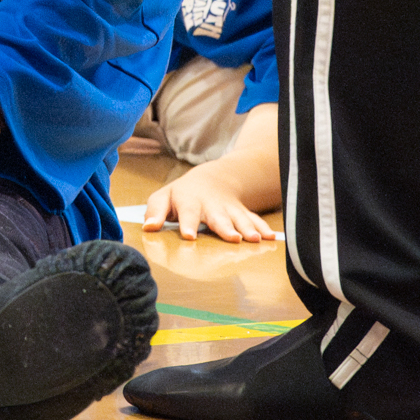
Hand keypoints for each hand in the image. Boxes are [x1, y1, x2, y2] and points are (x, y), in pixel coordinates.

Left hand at [143, 165, 278, 242]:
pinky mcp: (242, 213)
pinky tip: (271, 238)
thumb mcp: (163, 198)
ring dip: (248, 229)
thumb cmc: (181, 195)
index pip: (188, 213)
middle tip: (233, 239)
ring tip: (255, 240)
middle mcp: (211, 205)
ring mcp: (229, 209)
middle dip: (226, 227)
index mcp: (189, 201)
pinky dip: (263, 228)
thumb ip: (155, 212)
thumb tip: (148, 228)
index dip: (188, 224)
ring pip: (239, 219)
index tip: (190, 236)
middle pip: (218, 217)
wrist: (211, 180)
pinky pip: (255, 220)